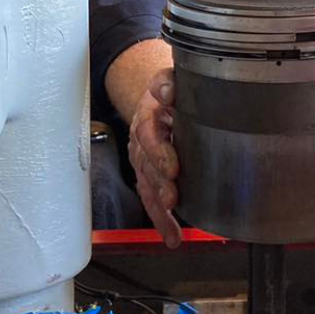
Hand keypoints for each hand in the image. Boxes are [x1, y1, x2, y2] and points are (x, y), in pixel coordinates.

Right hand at [128, 67, 181, 247]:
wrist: (158, 96)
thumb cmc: (170, 91)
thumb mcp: (169, 77)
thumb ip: (168, 82)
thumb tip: (168, 90)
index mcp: (148, 115)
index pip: (149, 133)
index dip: (159, 151)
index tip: (173, 166)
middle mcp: (142, 139)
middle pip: (146, 163)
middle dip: (160, 183)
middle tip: (173, 196)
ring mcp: (143, 158)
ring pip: (146, 184)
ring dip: (159, 204)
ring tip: (172, 220)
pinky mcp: (147, 175)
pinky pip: (151, 198)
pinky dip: (161, 219)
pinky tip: (172, 236)